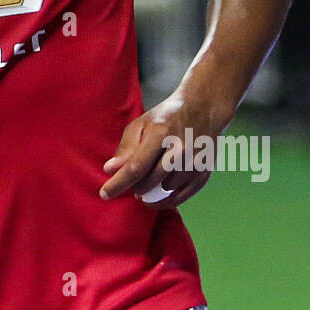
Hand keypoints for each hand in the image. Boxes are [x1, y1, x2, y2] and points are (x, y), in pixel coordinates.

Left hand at [98, 95, 226, 209]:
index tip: (104, 194)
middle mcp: (180, 149)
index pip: (136, 167)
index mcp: (161, 134)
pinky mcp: (204, 172)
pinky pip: (182, 196)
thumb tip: (110, 170)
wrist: (204, 109)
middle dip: (134, 187)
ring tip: (145, 184)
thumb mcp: (141, 124)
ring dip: (151, 192)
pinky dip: (167, 200)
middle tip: (129, 184)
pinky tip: (156, 198)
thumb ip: (126, 148)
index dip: (119, 183)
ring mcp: (195, 162)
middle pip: (150, 181)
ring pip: (165, 190)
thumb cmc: (166, 117)